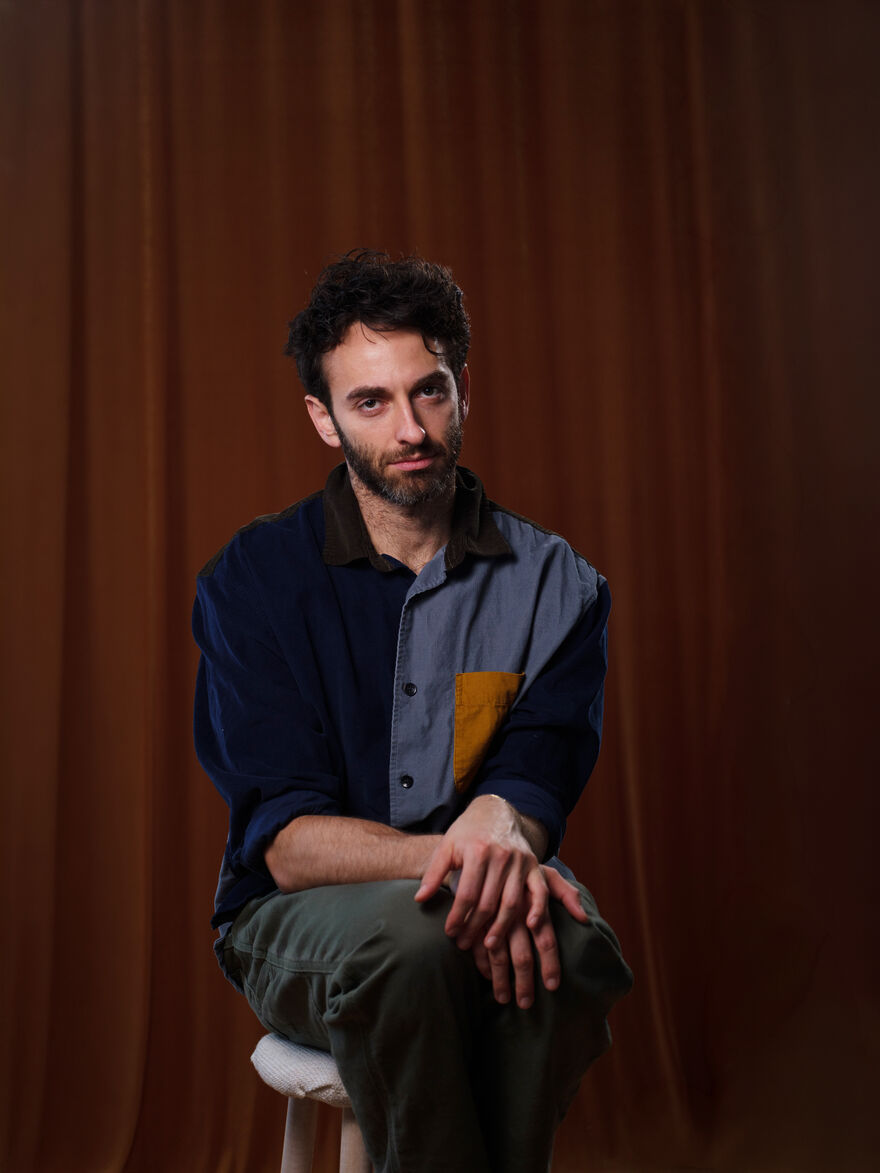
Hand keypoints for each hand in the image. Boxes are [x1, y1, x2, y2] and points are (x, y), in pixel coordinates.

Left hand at [414, 796, 588, 1005]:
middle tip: (464, 945)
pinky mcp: (534, 865)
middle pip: (488, 902)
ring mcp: (519, 861)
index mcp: (477, 851)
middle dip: (474, 928)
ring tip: (487, 945)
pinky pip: (538, 891)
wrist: (495, 812)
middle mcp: (500, 856)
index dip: (457, 917)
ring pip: (511, 902)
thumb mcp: (446, 847)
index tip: (449, 933)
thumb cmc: (467, 833)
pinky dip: (537, 910)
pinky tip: (530, 927)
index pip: (467, 894)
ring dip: (500, 928)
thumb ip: (434, 873)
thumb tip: (420, 900)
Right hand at [470, 867, 589, 1005]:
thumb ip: (566, 893)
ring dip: (500, 979)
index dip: (550, 962)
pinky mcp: (472, 915)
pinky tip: (486, 976)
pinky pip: (476, 945)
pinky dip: (481, 962)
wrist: (486, 840)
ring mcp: (492, 914)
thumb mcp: (543, 873)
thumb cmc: (519, 864)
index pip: (546, 937)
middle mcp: (514, 909)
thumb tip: (583, 919)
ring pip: (497, 954)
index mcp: (533, 901)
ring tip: (503, 999)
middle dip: (524, 981)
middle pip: (521, 953)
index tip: (552, 986)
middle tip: (526, 1004)